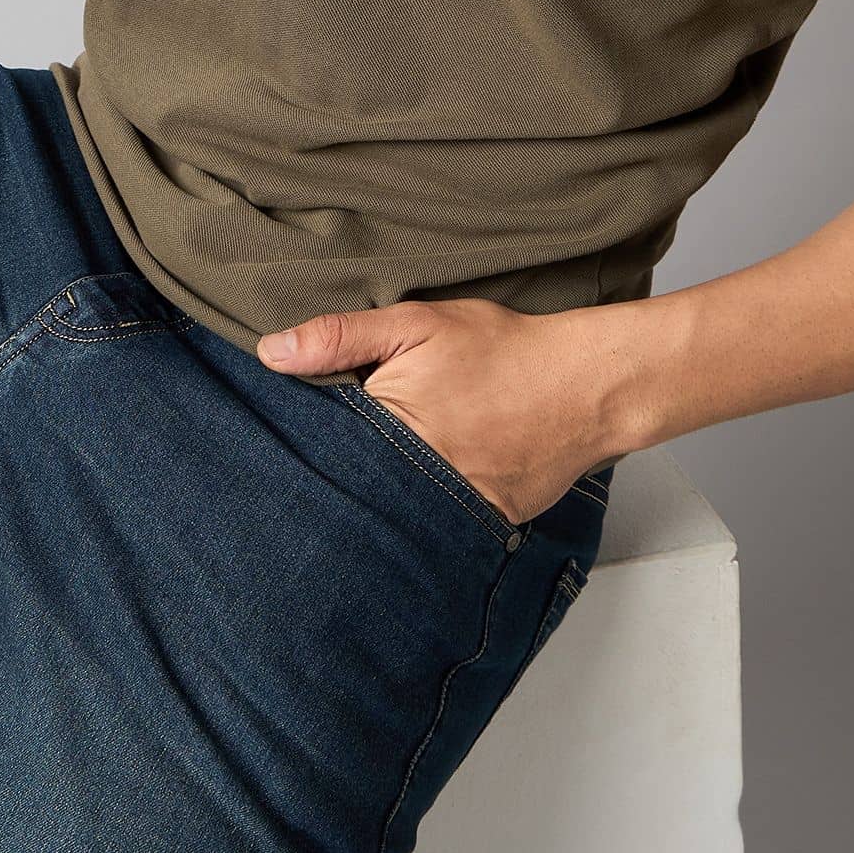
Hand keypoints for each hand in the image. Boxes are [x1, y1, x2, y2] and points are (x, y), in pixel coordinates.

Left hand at [257, 298, 614, 525]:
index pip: (318, 448)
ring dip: (376, 501)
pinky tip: (416, 496)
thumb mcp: (415, 325)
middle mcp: (415, 479)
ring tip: (368, 485)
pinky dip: (422, 514)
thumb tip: (269, 353)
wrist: (585, 385)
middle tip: (328, 463)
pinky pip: (436, 527)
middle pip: (351, 487)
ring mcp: (451, 509)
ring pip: (390, 513)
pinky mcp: (481, 523)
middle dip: (336, 477)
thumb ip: (340, 338)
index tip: (285, 437)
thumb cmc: (501, 350)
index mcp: (387, 427)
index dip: (302, 441)